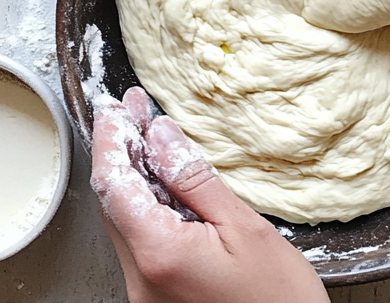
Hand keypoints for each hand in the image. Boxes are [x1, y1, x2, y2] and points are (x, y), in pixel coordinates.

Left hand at [91, 88, 329, 302]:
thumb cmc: (278, 299)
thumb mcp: (243, 227)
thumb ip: (194, 179)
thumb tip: (160, 134)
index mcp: (158, 254)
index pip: (116, 184)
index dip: (111, 138)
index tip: (113, 105)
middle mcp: (139, 278)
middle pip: (113, 202)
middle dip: (121, 149)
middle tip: (133, 108)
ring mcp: (144, 293)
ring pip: (123, 221)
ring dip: (132, 175)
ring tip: (146, 134)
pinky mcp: (155, 299)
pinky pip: (139, 241)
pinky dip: (144, 205)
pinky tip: (160, 181)